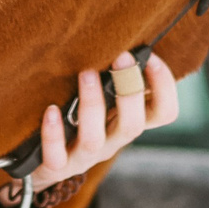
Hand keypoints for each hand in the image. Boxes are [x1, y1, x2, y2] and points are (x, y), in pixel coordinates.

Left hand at [24, 52, 180, 192]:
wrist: (44, 163)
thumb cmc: (76, 121)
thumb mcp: (102, 101)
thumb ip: (113, 80)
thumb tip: (120, 40)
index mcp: (127, 123)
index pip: (164, 113)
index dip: (164, 86)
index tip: (151, 58)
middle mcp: (111, 142)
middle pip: (133, 126)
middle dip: (130, 91)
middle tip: (121, 57)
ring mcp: (84, 156)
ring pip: (94, 139)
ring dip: (93, 105)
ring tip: (86, 74)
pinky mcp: (56, 167)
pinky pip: (57, 157)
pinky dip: (54, 134)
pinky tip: (51, 110)